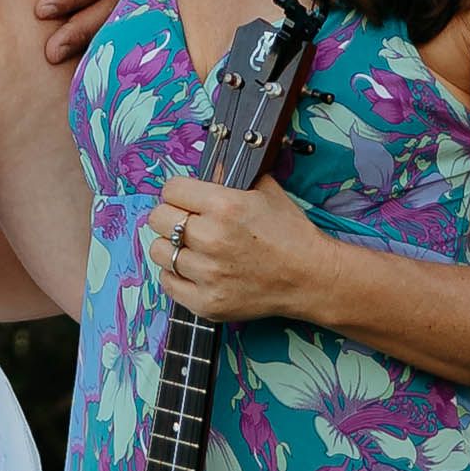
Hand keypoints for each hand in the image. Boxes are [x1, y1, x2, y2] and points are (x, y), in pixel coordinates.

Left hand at [27, 0, 133, 69]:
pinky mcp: (106, 8)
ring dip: (87, 44)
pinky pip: (104, 31)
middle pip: (113, 6)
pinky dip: (89, 48)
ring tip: (54, 60)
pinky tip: (70, 68)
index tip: (40, 10)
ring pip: (113, 24)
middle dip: (83, 30)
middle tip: (50, 52)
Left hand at [145, 171, 330, 326]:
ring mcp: (208, 274)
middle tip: (188, 223)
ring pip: (159, 251)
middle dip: (171, 216)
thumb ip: (231, 178)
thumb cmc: (290, 233)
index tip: (187, 200)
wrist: (311, 277)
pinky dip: (176, 275)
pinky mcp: (207, 302)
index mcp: (224, 205)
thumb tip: (208, 168)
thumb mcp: (265, 192)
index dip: (179, 193)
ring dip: (172, 247)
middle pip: (158, 219)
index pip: (171, 190)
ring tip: (192, 248)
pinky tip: (195, 270)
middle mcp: (211, 238)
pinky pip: (168, 283)